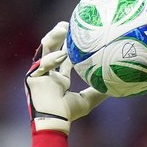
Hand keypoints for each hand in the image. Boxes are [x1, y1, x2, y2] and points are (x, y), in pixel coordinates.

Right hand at [25, 21, 105, 146]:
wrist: (54, 122)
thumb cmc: (68, 114)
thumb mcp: (87, 101)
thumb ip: (97, 92)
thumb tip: (114, 87)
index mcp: (59, 80)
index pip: (63, 58)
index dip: (69, 46)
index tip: (77, 35)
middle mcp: (48, 74)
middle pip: (52, 49)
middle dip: (58, 35)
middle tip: (67, 25)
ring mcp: (39, 74)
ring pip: (44, 50)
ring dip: (53, 38)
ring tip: (62, 28)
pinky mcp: (32, 77)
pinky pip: (42, 64)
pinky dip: (52, 59)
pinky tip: (62, 55)